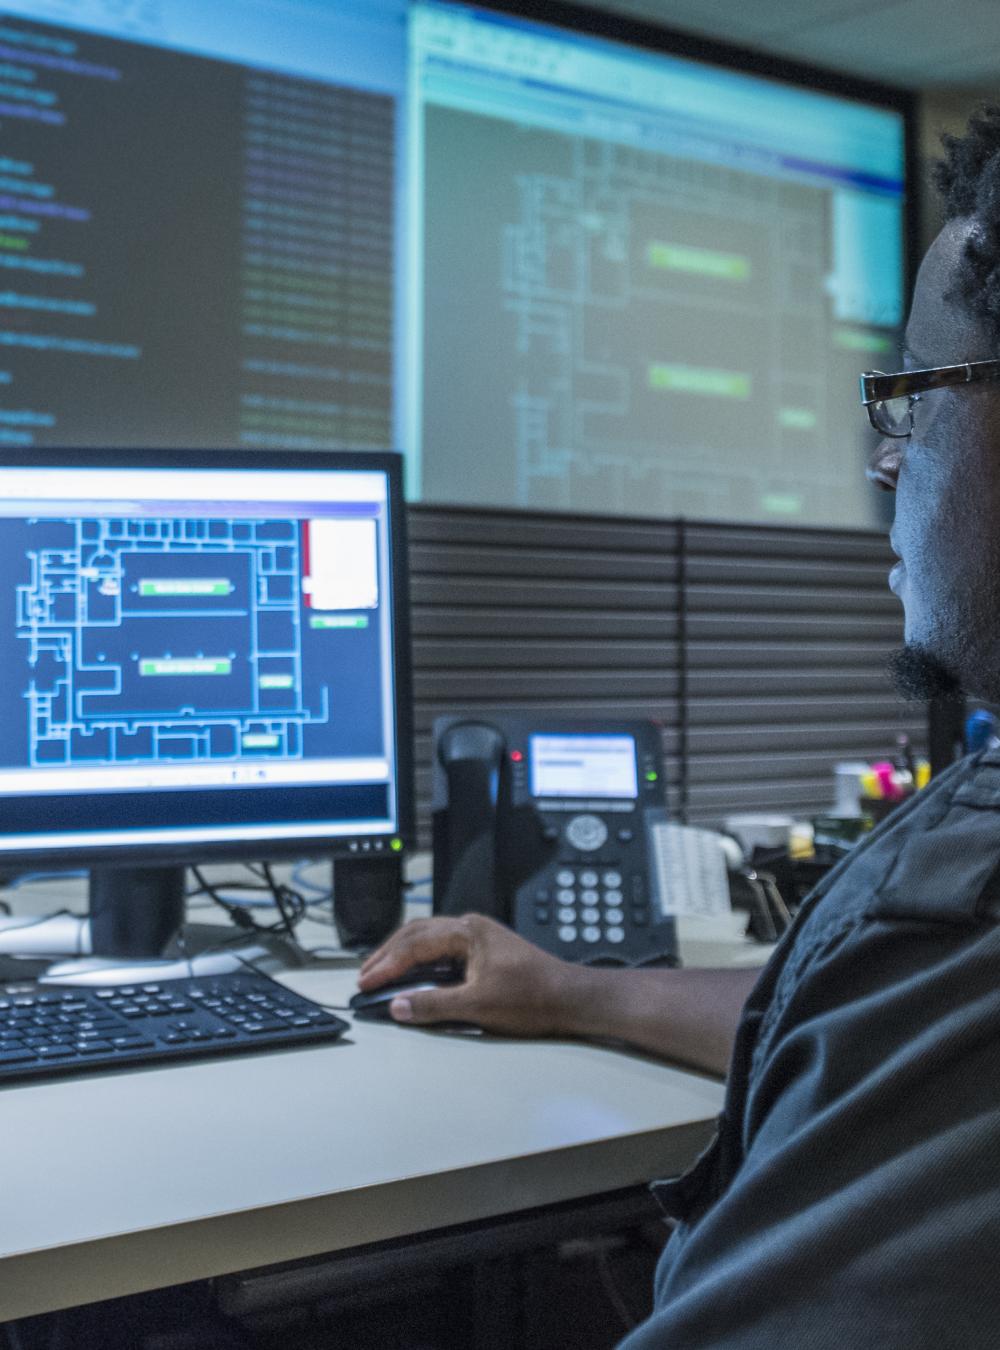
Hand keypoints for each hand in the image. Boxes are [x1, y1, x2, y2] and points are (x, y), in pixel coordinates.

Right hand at [357, 914, 581, 1035]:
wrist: (569, 998)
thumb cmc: (534, 996)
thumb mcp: (477, 1005)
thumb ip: (433, 1005)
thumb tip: (398, 1005)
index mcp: (467, 931)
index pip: (414, 944)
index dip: (386, 964)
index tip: (366, 981)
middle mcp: (470, 928)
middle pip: (416, 934)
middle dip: (388, 954)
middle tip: (365, 974)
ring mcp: (477, 938)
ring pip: (428, 939)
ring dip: (402, 955)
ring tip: (381, 973)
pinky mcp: (483, 952)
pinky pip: (441, 949)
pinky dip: (420, 961)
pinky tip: (412, 975)